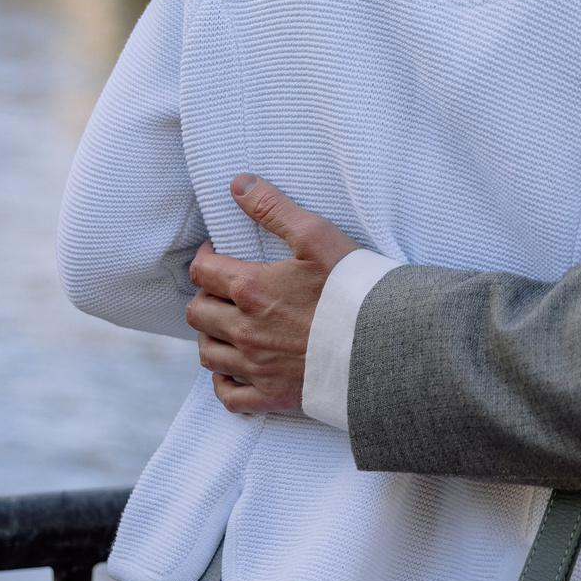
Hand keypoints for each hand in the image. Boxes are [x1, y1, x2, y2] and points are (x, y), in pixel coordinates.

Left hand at [185, 173, 362, 416]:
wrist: (383, 344)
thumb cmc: (352, 286)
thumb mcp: (316, 235)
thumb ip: (273, 207)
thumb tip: (238, 184)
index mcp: (250, 289)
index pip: (202, 271)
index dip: (206, 257)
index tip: (219, 253)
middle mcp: (244, 330)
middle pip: (198, 313)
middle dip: (206, 296)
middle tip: (226, 288)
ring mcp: (255, 366)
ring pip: (207, 353)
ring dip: (211, 335)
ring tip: (228, 324)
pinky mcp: (271, 395)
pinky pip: (229, 396)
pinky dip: (224, 382)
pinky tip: (234, 368)